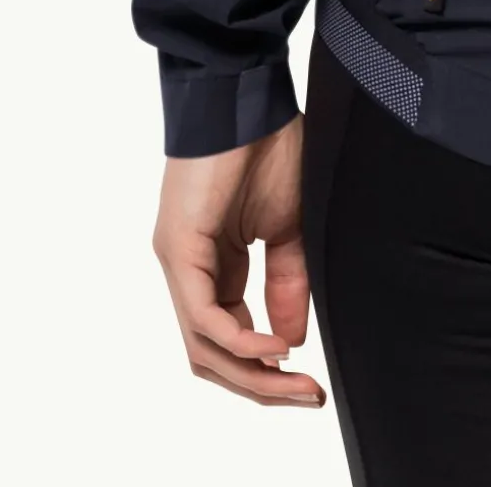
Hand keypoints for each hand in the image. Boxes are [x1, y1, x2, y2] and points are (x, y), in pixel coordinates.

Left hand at [152, 115, 325, 406]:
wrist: (248, 93)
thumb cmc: (269, 143)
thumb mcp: (288, 225)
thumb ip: (287, 281)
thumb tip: (291, 340)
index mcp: (214, 265)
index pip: (231, 339)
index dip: (270, 369)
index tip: (311, 383)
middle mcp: (189, 271)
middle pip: (213, 356)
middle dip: (262, 386)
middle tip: (307, 397)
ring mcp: (179, 262)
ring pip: (204, 347)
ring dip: (252, 375)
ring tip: (295, 382)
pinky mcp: (179, 249)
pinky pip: (205, 317)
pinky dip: (241, 341)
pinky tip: (276, 346)